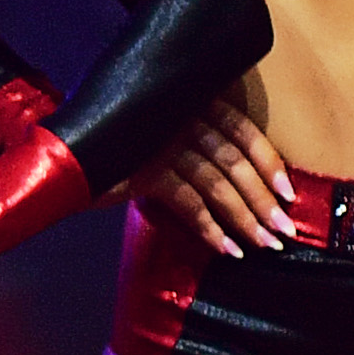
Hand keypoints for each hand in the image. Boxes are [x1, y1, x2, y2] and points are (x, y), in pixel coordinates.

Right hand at [133, 95, 292, 254]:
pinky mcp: (145, 171)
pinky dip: (210, 229)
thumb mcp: (163, 134)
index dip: (269, 164)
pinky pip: (188, 203)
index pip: (243, 132)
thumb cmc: (118, 147)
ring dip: (245, 219)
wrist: (65, 156)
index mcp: (193, 104)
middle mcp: (182, 119)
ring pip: (217, 185)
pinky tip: (226, 250)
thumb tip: (239, 182)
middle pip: (235, 163)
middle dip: (263, 200)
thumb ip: (195, 144)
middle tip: (284, 231)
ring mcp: (163, 144)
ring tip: (264, 245)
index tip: (288, 194)